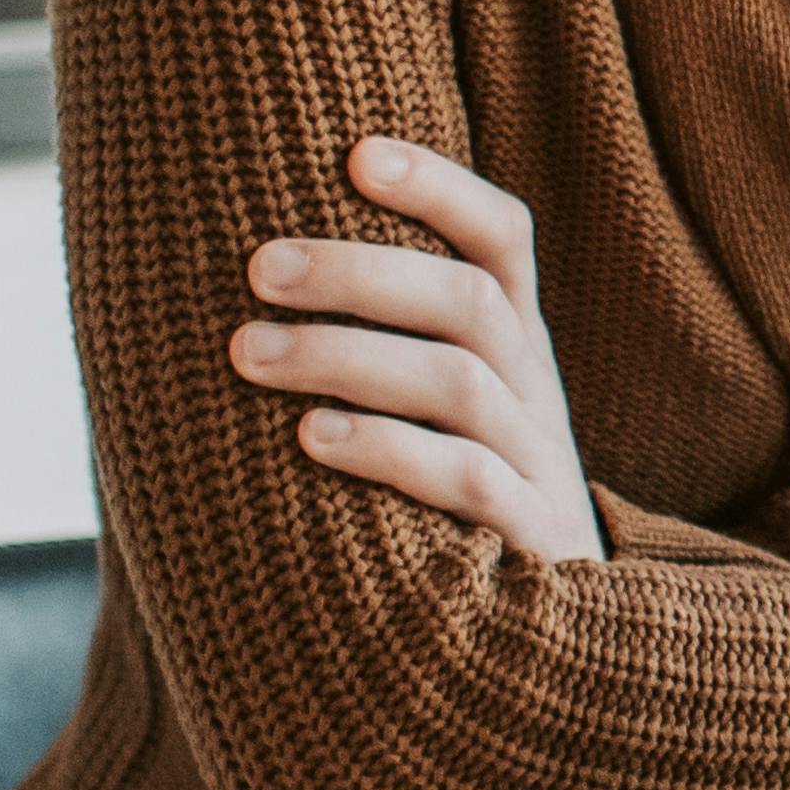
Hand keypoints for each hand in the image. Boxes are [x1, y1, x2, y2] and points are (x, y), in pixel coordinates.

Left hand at [234, 136, 606, 563]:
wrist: (544, 636)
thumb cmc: (449, 498)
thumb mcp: (439, 410)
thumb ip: (383, 342)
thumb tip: (244, 272)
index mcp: (514, 342)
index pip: (502, 238)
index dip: (440, 188)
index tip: (355, 153)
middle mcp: (535, 389)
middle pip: (468, 302)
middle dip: (359, 273)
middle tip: (257, 270)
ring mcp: (538, 464)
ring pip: (458, 383)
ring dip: (347, 357)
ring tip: (250, 354)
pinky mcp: (528, 539)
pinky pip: (468, 481)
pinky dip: (387, 451)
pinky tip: (310, 439)